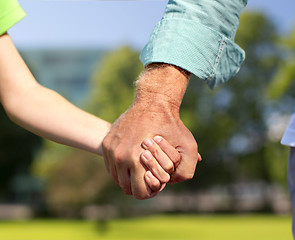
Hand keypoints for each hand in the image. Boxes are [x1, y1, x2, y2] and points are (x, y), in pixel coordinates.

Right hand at [102, 64, 199, 198]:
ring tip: (141, 168)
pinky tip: (133, 160)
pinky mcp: (106, 143)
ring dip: (128, 176)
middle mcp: (120, 157)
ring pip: (117, 178)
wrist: (153, 102)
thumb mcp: (188, 146)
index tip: (157, 180)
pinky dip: (120, 167)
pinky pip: (111, 166)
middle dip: (139, 184)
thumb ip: (186, 170)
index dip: (151, 190)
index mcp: (136, 160)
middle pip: (127, 188)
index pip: (139, 193)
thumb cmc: (171, 125)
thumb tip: (172, 182)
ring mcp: (111, 150)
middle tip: (150, 175)